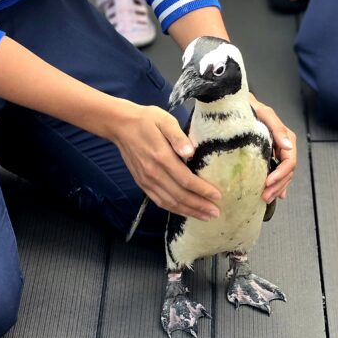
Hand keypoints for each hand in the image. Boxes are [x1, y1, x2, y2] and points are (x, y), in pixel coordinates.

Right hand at [109, 103, 223, 220]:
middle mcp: (153, 173)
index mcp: (161, 157)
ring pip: (170, 202)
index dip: (202, 190)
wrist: (120, 125)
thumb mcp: (165, 120)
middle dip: (199, 206)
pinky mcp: (142, 183)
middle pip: (180, 196)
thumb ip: (178, 136)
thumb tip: (191, 152)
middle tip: (216, 212)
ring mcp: (146, 180)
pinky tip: (185, 212)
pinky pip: (159, 201)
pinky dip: (173, 209)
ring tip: (205, 217)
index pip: (186, 180)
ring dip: (188, 211)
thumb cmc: (146, 120)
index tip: (217, 196)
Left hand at [250, 94, 296, 201]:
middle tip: (265, 196)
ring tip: (266, 198)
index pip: (289, 162)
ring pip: (284, 175)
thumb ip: (277, 128)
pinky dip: (278, 185)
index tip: (267, 183)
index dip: (280, 175)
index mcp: (286, 137)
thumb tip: (289, 146)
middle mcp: (284, 146)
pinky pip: (278, 173)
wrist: (237, 105)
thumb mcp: (264, 114)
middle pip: (288, 172)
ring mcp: (278, 152)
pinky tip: (277, 194)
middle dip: (278, 186)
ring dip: (277, 188)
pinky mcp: (270, 156)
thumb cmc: (250, 107)